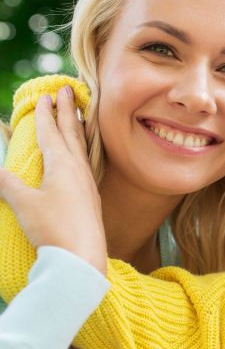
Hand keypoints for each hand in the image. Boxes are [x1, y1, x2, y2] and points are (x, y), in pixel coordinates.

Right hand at [0, 86, 106, 273]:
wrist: (83, 259)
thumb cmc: (53, 229)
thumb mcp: (24, 204)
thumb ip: (7, 183)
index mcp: (62, 165)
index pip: (52, 132)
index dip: (47, 113)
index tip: (48, 95)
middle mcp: (79, 171)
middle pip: (73, 134)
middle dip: (69, 111)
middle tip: (70, 90)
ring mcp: (89, 185)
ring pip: (83, 149)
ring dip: (79, 129)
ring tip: (80, 115)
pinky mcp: (92, 199)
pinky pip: (87, 166)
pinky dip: (83, 152)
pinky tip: (83, 158)